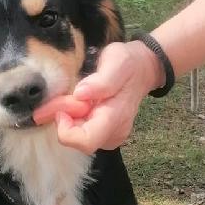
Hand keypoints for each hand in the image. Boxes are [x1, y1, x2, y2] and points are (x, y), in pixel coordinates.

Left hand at [33, 40, 163, 153]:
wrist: (141, 71)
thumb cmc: (128, 65)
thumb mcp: (117, 62)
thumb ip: (102, 80)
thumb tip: (80, 94)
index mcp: (115, 118)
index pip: (86, 141)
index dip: (66, 130)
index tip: (63, 109)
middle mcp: (114, 134)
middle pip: (77, 141)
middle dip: (65, 119)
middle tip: (67, 96)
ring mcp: (109, 138)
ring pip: (77, 139)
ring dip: (69, 119)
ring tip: (77, 98)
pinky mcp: (104, 136)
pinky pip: (80, 135)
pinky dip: (74, 120)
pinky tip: (81, 105)